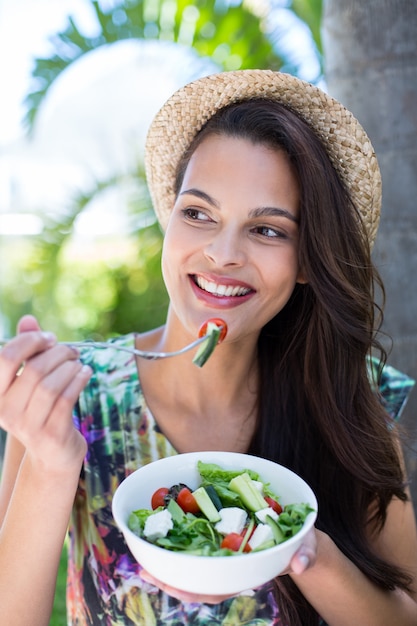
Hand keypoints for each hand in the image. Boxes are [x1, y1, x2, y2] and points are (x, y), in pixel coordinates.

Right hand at [0, 315, 91, 472]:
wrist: (53, 453)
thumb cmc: (41, 409)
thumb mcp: (29, 381)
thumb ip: (27, 351)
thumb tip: (28, 319)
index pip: (5, 358)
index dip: (30, 341)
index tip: (49, 338)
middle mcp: (6, 411)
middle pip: (34, 369)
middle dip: (58, 353)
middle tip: (71, 351)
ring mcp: (28, 425)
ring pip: (51, 384)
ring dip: (70, 366)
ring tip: (78, 363)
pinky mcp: (52, 433)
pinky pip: (67, 398)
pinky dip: (79, 380)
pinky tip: (85, 373)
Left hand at [139, 528, 317, 602]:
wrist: (299, 537)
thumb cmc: (302, 543)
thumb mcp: (307, 547)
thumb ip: (306, 553)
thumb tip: (301, 562)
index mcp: (247, 573)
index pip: (217, 589)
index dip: (194, 590)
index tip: (172, 587)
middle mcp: (231, 568)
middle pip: (196, 581)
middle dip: (171, 579)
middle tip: (144, 569)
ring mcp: (225, 556)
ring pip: (192, 566)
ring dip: (167, 562)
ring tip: (142, 556)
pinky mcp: (221, 540)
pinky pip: (196, 544)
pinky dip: (178, 541)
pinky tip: (158, 533)